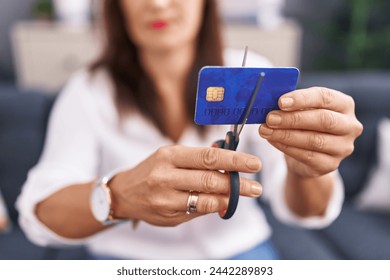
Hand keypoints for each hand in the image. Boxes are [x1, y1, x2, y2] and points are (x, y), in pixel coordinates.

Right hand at [109, 146, 261, 226]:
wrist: (124, 194)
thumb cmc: (153, 170)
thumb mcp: (171, 155)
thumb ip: (197, 157)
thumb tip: (227, 152)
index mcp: (169, 156)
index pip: (208, 157)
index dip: (234, 160)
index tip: (254, 163)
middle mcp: (166, 177)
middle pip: (210, 180)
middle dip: (238, 183)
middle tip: (257, 185)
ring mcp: (166, 199)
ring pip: (206, 200)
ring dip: (230, 198)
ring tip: (247, 193)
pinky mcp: (168, 217)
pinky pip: (198, 212)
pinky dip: (215, 207)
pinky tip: (225, 203)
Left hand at [259, 87, 362, 177]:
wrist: (307, 154)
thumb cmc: (305, 124)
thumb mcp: (302, 109)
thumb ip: (292, 104)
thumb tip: (270, 102)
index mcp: (344, 105)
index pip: (325, 97)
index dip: (302, 99)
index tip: (280, 102)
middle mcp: (350, 126)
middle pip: (323, 120)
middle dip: (293, 119)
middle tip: (270, 118)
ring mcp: (343, 147)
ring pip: (314, 140)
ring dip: (286, 134)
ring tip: (266, 130)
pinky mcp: (331, 165)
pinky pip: (306, 156)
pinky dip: (286, 147)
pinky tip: (273, 140)